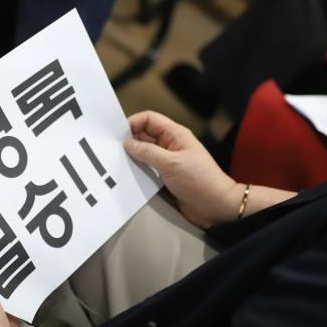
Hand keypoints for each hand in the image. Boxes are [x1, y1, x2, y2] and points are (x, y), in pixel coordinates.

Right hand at [124, 111, 243, 227]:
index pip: (149, 119)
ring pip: (143, 153)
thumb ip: (147, 152)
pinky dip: (136, 171)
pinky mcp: (164, 177)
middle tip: (110, 149)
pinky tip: (125, 175)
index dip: (133, 122)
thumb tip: (127, 144)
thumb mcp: (171, 163)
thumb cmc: (199, 180)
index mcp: (175, 135)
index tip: (117, 133)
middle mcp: (170, 145)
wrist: (216, 206)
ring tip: (115, 162)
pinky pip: (146, 169)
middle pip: (144, 135)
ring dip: (131, 157)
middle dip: (129, 140)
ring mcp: (167, 162)